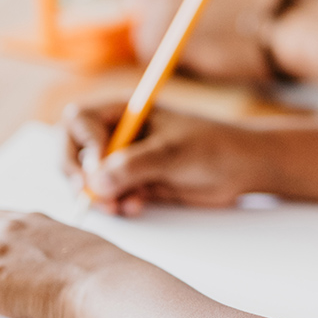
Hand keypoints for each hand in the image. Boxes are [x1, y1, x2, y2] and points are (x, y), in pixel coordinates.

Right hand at [61, 102, 266, 215]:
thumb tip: (95, 182)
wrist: (243, 168)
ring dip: (99, 196)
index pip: (78, 123)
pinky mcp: (136, 183)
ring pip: (90, 180)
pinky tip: (136, 206)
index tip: (98, 168)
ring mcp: (125, 160)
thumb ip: (134, 165)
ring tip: (120, 206)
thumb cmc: (213, 146)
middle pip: (74, 152)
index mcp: (123, 111)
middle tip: (89, 198)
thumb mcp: (173, 152)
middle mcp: (118, 133)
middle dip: (78, 177)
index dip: (82, 147)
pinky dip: (117, 205)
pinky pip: (111, 196)